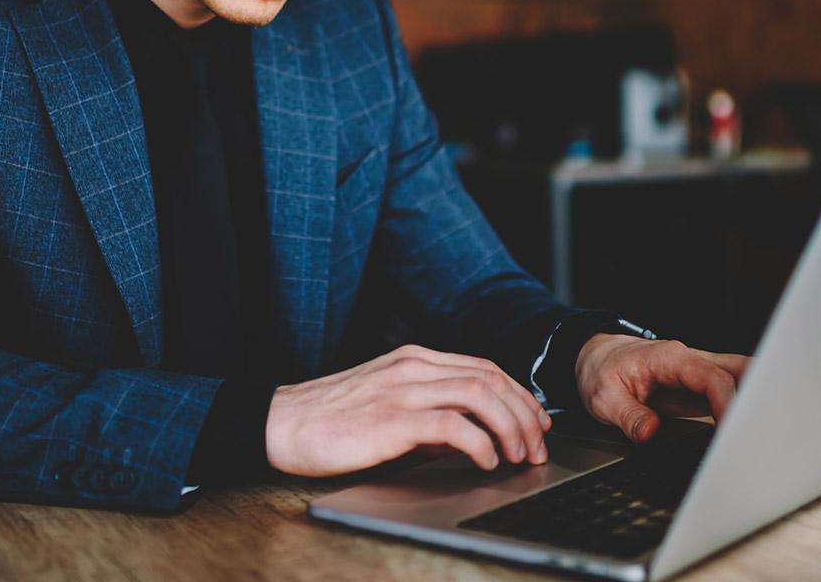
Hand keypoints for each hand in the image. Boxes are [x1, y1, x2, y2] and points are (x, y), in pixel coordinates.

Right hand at [265, 344, 551, 476]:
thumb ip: (429, 417)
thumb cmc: (330, 422)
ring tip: (518, 455)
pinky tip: (486, 461)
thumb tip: (468, 438)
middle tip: (537, 445)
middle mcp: (413, 367)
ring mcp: (403, 389)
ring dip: (510, 426)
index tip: (536, 422)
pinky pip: (452, 425)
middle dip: (524, 412)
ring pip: (480, 394)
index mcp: (414, 360)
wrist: (282, 424)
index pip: (484, 367)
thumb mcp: (387, 408)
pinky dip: (479, 442)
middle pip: (490, 377)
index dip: (518, 394)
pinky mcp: (392, 419)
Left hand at [575, 335, 748, 442]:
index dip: (728, 404)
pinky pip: (731, 390)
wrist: (594, 356)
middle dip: (760, 395)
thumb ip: (629, 416)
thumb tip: (651, 434)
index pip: (713, 378)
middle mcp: (690, 360)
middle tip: (764, 431)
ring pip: (741, 377)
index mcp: (670, 358)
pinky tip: (749, 428)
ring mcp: (698, 371)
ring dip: (756, 400)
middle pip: (740, 369)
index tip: (731, 432)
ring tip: (763, 433)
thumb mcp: (603, 397)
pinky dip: (744, 406)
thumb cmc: (600, 370)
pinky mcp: (699, 385)